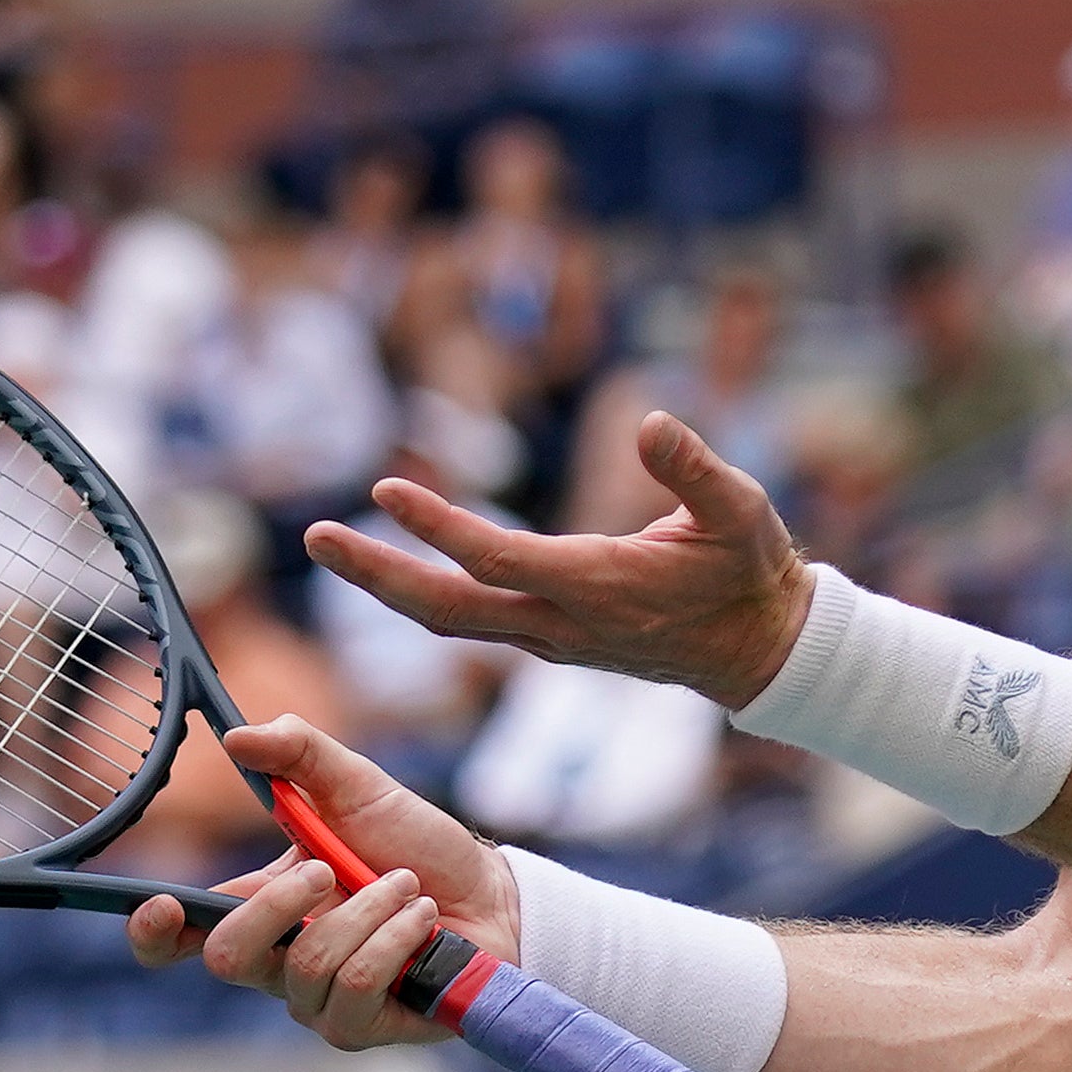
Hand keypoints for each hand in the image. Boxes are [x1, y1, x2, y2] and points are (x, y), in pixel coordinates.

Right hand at [123, 719, 514, 1051]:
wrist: (493, 894)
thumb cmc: (416, 845)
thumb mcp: (358, 787)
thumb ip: (299, 754)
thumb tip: (238, 735)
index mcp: (262, 906)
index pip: (185, 935)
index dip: (156, 930)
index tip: (161, 905)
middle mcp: (278, 962)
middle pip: (228, 956)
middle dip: (278, 903)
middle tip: (328, 867)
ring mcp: (318, 1000)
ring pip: (306, 964)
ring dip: (366, 910)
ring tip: (405, 886)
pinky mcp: (363, 1027)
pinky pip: (357, 987)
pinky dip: (393, 939)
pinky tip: (422, 921)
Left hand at [305, 413, 813, 707]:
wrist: (760, 649)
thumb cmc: (752, 572)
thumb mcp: (743, 512)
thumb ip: (696, 470)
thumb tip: (653, 421)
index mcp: (600, 588)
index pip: (497, 558)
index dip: (438, 527)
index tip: (384, 489)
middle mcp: (561, 623)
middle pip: (446, 609)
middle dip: (376, 576)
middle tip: (312, 537)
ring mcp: (550, 638)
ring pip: (450, 619)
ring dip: (387, 584)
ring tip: (330, 544)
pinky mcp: (549, 638)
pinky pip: (470, 618)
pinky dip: (421, 592)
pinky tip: (390, 564)